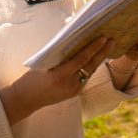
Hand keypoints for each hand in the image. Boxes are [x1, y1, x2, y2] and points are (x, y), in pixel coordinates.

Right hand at [0, 36, 115, 124]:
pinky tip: (98, 57)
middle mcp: (69, 84)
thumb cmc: (32, 78)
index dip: (94, 48)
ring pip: (90, 71)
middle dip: (103, 52)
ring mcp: (74, 90)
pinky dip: (92, 66)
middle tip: (112, 40)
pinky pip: (86, 76)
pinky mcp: (75, 93)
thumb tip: (76, 39)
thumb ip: (60, 55)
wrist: (25, 100)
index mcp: (60, 75)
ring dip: (100, 58)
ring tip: (109, 46)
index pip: (81, 59)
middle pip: (90, 65)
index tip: (103, 38)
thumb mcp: (44, 64)